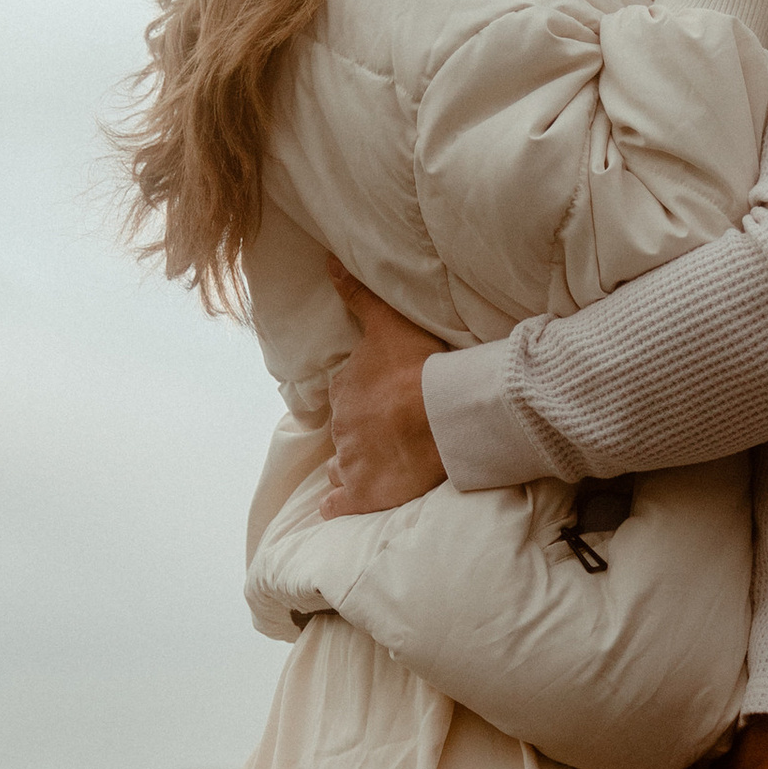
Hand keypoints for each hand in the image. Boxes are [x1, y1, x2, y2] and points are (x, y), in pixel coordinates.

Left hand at [320, 261, 448, 513]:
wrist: (439, 414)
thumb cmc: (417, 366)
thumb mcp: (386, 322)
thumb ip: (358, 296)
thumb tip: (327, 263)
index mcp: (345, 388)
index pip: (346, 394)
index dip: (363, 398)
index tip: (382, 400)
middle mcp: (340, 427)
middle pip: (346, 431)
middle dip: (361, 433)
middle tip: (387, 432)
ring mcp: (350, 462)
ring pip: (341, 466)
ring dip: (352, 466)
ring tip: (375, 464)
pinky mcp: (364, 495)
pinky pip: (339, 505)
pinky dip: (340, 505)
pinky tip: (345, 504)